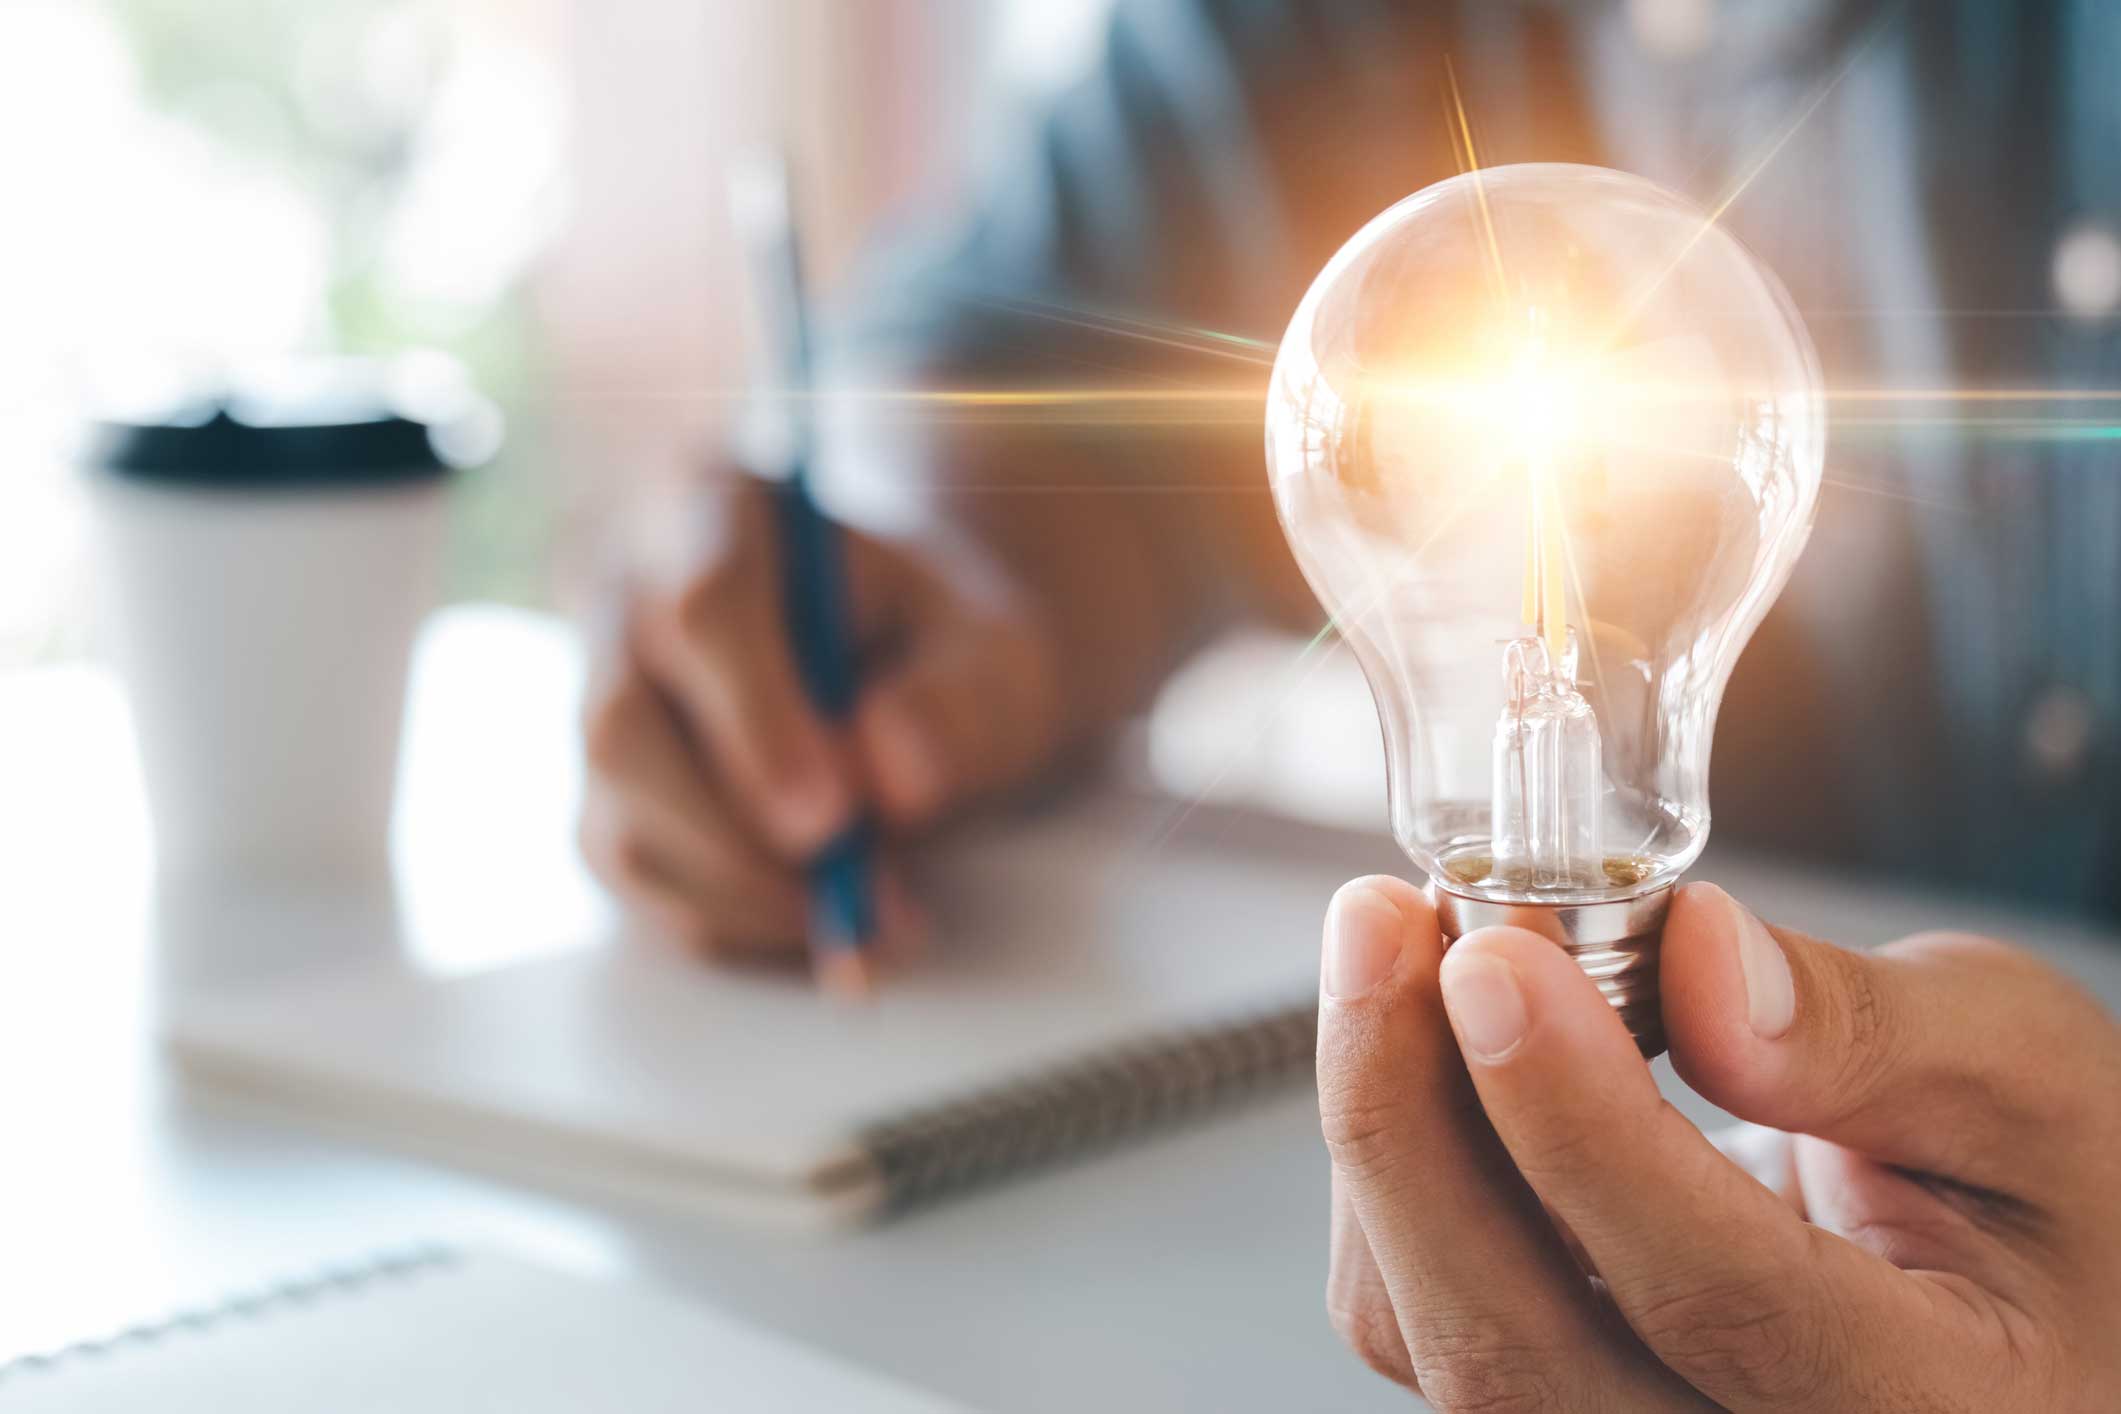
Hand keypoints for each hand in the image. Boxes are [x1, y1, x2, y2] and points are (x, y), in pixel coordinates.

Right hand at [578, 475, 1066, 981]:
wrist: (911, 665)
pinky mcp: (610, 796)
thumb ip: (960, 700)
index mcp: (717, 506)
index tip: (832, 819)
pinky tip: (831, 925)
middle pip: (623, 728)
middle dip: (742, 840)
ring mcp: (600, 701)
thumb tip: (892, 776)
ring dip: (750, 900)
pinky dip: (740, 927)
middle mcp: (626, 595)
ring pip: (621, 824)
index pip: (706, 606)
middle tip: (863, 905)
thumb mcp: (995, 649)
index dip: (759, 722)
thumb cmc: (945, 641)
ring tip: (878, 923)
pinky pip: (642, 886)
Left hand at [1316, 876, 2120, 1411]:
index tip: (1496, 959)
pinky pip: (1427, 1318)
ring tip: (1399, 950)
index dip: (1584, 1125)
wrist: (2032, 1295)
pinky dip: (1403, 1172)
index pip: (1724, 1298)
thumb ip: (1872, 1033)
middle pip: (1517, 1354)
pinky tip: (1428, 1043)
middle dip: (1411, 1121)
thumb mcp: (2034, 1082)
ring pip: (1440, 1340)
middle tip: (1381, 926)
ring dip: (1389, 1131)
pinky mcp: (1567, 1398)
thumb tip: (1697, 965)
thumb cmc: (2060, 1191)